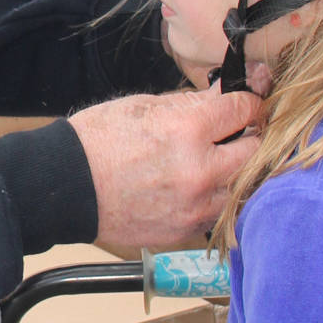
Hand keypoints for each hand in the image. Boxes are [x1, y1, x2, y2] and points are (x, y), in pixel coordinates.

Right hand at [69, 85, 263, 247]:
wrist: (66, 187)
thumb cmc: (99, 140)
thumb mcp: (145, 106)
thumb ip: (193, 102)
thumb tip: (228, 92)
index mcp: (187, 130)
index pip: (244, 110)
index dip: (247, 102)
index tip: (244, 104)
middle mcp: (198, 171)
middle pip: (256, 151)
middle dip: (249, 137)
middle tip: (236, 133)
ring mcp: (194, 206)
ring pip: (244, 187)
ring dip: (237, 172)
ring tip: (217, 162)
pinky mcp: (185, 230)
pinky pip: (219, 213)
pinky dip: (215, 198)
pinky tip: (197, 187)